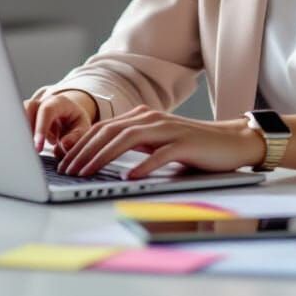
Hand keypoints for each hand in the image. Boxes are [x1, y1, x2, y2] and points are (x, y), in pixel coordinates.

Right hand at [24, 88, 95, 154]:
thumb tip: (64, 145)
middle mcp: (42, 103)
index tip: (38, 147)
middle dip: (26, 129)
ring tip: (27, 150)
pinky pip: (16, 124)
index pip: (46, 111)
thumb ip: (76, 137)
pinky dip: (18, 136)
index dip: (40, 128)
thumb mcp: (82, 129)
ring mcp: (31, 110)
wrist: (69, 118)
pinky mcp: (24, 118)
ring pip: (18, 115)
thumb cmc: (75, 123)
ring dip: (21, 133)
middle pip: (28, 108)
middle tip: (29, 149)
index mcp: (59, 102)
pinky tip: (24, 148)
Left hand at [56, 105, 267, 178]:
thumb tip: (101, 160)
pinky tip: (129, 177)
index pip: (103, 129)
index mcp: (142, 118)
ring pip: (128, 139)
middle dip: (85, 152)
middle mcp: (152, 119)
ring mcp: (168, 129)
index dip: (81, 145)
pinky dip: (143, 165)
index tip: (65, 163)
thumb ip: (134, 147)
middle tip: (68, 171)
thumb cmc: (191, 147)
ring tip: (88, 173)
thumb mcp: (157, 145)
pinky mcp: (185, 143)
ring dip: (104, 157)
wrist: (231, 142)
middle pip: (110, 132)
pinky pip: (160, 154)